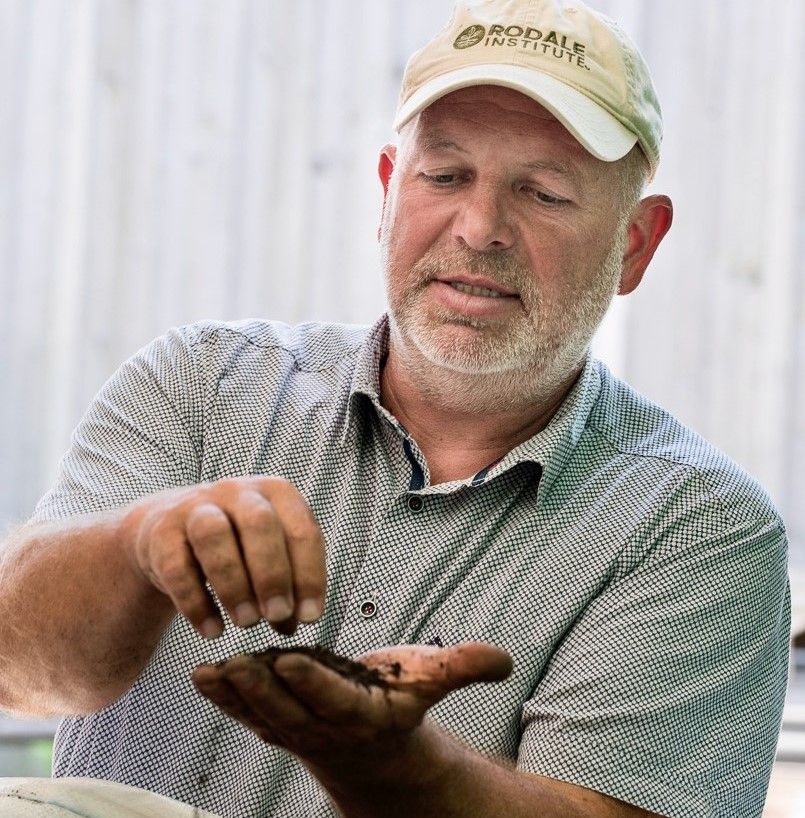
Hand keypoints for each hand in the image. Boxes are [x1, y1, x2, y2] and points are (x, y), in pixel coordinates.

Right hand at [121, 477, 325, 637]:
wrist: (170, 531)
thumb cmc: (237, 544)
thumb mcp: (269, 554)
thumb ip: (287, 585)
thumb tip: (294, 622)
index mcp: (276, 492)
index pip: (301, 530)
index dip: (309, 576)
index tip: (310, 617)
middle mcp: (237, 491)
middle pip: (259, 523)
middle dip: (272, 574)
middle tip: (277, 616)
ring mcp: (195, 506)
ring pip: (214, 535)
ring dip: (234, 584)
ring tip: (246, 623)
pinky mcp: (161, 532)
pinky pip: (177, 567)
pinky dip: (196, 604)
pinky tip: (213, 631)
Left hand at [191, 642, 511, 769]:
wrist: (375, 753)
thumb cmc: (400, 705)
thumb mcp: (431, 682)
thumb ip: (463, 667)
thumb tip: (505, 660)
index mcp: (364, 714)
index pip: (336, 699)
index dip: (313, 683)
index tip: (290, 659)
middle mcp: (326, 728)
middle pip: (290, 709)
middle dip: (262, 688)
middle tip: (236, 663)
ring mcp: (297, 732)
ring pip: (262, 715)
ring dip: (234, 697)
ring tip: (209, 671)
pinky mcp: (277, 727)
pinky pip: (248, 715)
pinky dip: (223, 701)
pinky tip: (202, 678)